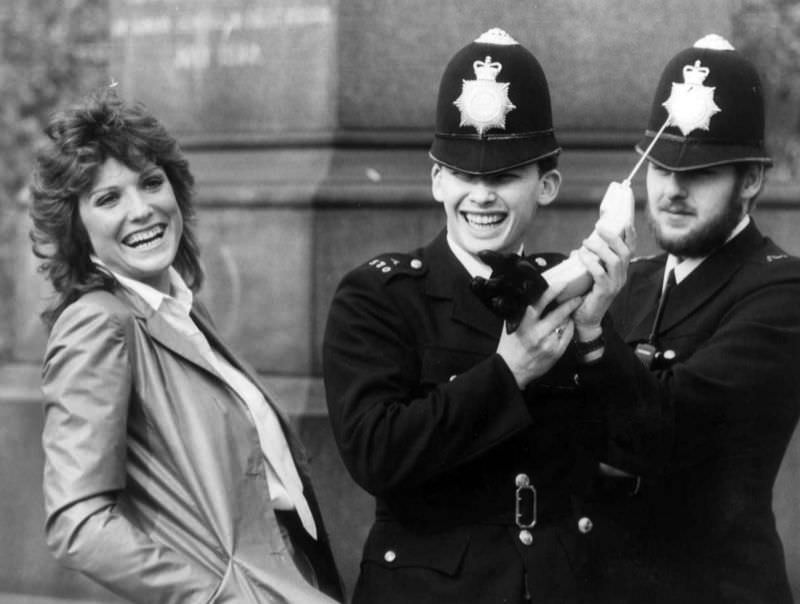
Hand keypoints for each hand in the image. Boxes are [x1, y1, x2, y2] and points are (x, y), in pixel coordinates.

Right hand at [497, 284, 582, 387]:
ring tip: (568, 313)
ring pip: (565, 324)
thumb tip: (531, 297)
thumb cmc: (510, 347)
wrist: (512, 369)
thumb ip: (521, 313)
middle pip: (558, 314)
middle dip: (570, 303)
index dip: (552, 292)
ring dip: (567, 317)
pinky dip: (568, 328)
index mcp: (525, 324)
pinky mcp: (556, 352)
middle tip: (577, 297)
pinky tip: (566, 325)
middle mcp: (537, 333)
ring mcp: (549, 343)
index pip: (540, 303)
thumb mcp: (511, 326)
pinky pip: (568, 335)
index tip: (562, 284)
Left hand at [572, 224, 634, 339]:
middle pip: (624, 252)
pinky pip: (600, 273)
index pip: (631, 250)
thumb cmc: (587, 295)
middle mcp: (621, 277)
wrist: (586, 320)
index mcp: (621, 272)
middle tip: (599, 228)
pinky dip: (590, 262)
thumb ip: (590, 262)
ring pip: (614, 261)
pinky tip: (581, 256)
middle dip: (613, 237)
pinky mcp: (605, 292)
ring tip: (586, 242)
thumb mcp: (591, 275)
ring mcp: (615, 285)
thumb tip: (579, 249)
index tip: (626, 221)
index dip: (631, 236)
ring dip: (600, 248)